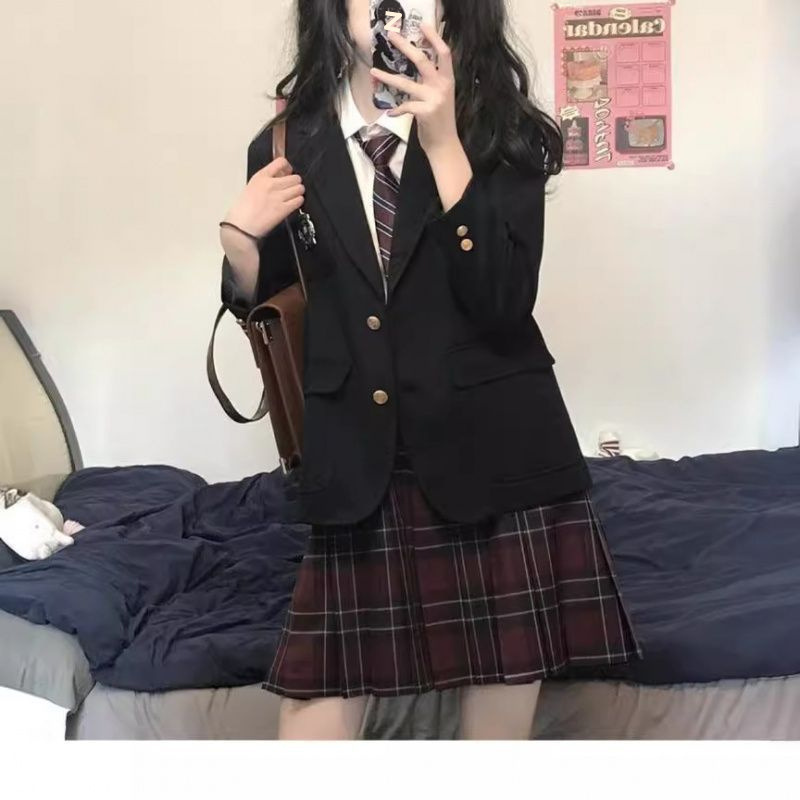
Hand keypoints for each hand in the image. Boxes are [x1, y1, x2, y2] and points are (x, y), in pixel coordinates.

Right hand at [223, 157, 304, 239]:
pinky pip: (299, 201)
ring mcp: (278, 196)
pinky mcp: (284, 209)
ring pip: (299, 188)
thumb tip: (278, 180)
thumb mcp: (251, 187)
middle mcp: (271, 184)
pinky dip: (298, 202)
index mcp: (261, 177)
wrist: (241, 226)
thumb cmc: (242, 210)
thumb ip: (265, 181)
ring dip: (298, 192)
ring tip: (293, 196)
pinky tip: (294, 203)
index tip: (288, 172)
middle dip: (295, 183)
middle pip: (295, 177)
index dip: (288, 167)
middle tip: (292, 187)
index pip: (281, 162)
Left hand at [370, 23, 457, 155]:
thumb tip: (416, 67)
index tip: (423, 26)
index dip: (435, 37)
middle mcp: (442, 86)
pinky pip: (405, 106)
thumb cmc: (439, 120)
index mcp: (448, 80)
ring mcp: (433, 99)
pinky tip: (390, 112)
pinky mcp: (424, 112)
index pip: (444, 53)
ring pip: (406, 83)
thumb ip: (432, 82)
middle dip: (405, 46)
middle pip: (422, 60)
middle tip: (391, 36)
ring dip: (388, 77)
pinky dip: (396, 110)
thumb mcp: (440, 97)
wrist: (444, 144)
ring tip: (374, 72)